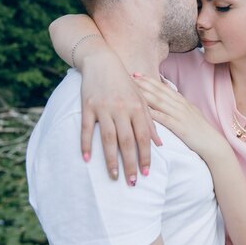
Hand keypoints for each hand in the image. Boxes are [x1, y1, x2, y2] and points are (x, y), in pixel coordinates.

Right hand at [79, 52, 160, 185]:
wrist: (102, 62)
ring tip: (114, 176)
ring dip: (111, 159)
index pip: (143, 137)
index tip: (146, 173)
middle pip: (127, 141)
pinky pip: (86, 129)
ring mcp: (104, 108)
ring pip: (108, 138)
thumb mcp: (141, 99)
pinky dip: (86, 144)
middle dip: (131, 163)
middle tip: (132, 182)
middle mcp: (122, 109)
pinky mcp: (88, 106)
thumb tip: (159, 144)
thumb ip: (150, 121)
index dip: (145, 156)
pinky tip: (87, 159)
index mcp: (137, 108)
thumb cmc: (124, 83)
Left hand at [133, 74, 230, 160]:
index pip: (163, 87)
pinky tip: (142, 110)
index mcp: (182, 101)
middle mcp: (181, 105)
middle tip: (130, 76)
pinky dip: (152, 113)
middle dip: (144, 83)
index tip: (137, 74)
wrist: (212, 142)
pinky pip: (164, 118)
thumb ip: (179, 106)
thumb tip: (168, 99)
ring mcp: (180, 115)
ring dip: (145, 94)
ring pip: (160, 101)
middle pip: (159, 91)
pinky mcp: (180, 126)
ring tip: (132, 89)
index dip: (150, 80)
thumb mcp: (190, 113)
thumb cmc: (200, 130)